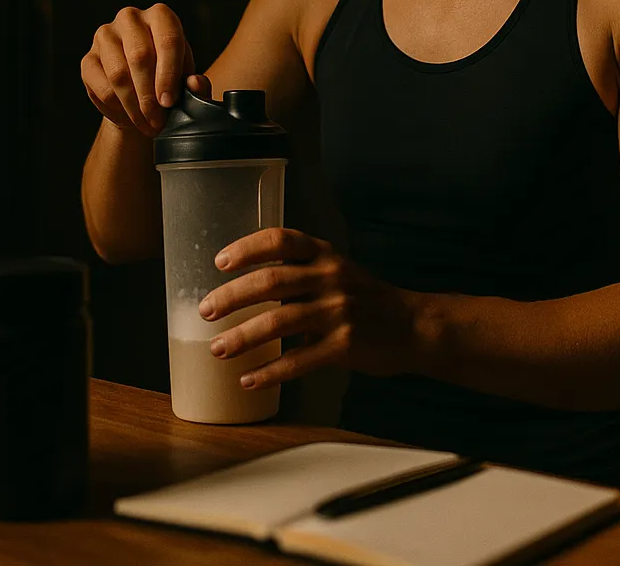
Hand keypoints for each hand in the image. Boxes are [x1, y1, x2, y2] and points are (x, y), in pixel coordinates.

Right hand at [81, 3, 208, 134]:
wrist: (139, 94)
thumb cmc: (168, 81)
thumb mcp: (188, 83)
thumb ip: (197, 85)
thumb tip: (195, 84)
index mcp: (161, 16)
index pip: (167, 40)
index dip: (168, 74)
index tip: (169, 102)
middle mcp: (131, 18)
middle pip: (140, 56)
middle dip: (150, 95)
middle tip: (157, 120)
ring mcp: (105, 36)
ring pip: (118, 74)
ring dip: (134, 105)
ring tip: (147, 124)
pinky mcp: (88, 58)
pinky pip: (102, 87)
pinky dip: (118, 107)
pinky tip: (129, 116)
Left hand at [196, 228, 423, 390]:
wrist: (414, 326)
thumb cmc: (366, 299)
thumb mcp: (337, 271)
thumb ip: (299, 272)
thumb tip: (243, 288)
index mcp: (325, 255)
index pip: (281, 240)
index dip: (247, 248)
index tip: (220, 262)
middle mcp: (331, 278)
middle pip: (271, 281)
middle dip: (232, 297)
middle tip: (206, 311)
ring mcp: (339, 312)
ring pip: (279, 322)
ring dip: (242, 337)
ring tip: (218, 349)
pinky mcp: (345, 346)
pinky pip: (299, 360)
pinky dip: (270, 372)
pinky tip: (249, 379)